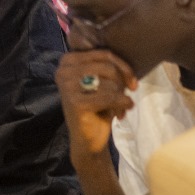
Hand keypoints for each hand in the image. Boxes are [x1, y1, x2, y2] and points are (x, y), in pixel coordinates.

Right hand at [56, 50, 136, 165]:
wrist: (88, 141)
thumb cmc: (97, 108)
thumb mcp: (101, 81)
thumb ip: (106, 65)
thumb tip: (124, 56)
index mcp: (68, 60)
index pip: (104, 53)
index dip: (123, 66)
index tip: (132, 82)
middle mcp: (63, 70)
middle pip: (107, 66)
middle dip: (122, 82)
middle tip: (125, 95)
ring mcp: (67, 86)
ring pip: (109, 82)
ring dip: (121, 96)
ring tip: (120, 107)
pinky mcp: (75, 102)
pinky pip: (108, 96)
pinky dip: (122, 104)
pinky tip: (122, 112)